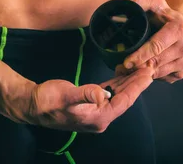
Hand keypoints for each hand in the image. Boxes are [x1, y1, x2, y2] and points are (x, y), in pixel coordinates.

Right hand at [27, 67, 153, 132]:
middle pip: (125, 98)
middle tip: (150, 65)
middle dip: (137, 82)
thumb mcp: (67, 96)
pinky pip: (110, 92)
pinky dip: (118, 82)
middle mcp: (101, 117)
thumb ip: (85, 94)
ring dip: (129, 81)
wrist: (33, 104)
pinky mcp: (92, 103)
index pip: (125, 100)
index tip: (149, 72)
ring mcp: (97, 111)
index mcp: (99, 117)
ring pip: (119, 94)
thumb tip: (102, 93)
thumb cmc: (48, 100)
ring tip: (141, 66)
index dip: (138, 86)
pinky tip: (124, 73)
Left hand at [117, 0, 182, 82]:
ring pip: (159, 73)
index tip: (126, 62)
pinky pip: (163, 78)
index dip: (140, 56)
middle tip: (121, 68)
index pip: (156, 47)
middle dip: (138, 67)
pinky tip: (144, 69)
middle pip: (156, 62)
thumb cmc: (168, 16)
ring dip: (143, 73)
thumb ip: (139, 1)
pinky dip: (152, 76)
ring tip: (129, 69)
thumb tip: (121, 3)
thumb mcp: (156, 4)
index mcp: (180, 30)